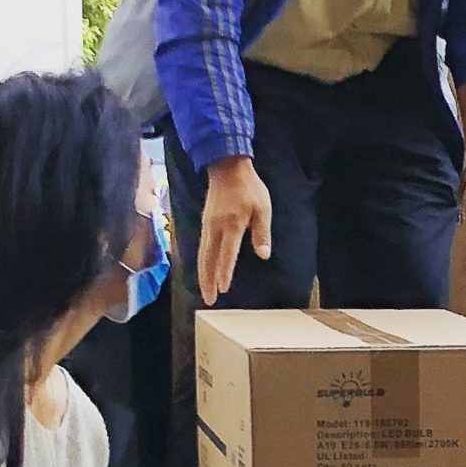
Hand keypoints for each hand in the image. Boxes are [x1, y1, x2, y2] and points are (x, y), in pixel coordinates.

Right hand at [198, 156, 272, 304]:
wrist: (227, 166)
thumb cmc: (249, 188)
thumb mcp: (263, 208)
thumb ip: (262, 233)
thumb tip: (263, 255)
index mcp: (233, 224)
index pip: (227, 253)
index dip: (225, 272)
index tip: (223, 289)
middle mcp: (216, 227)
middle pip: (209, 259)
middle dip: (208, 280)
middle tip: (209, 299)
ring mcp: (208, 225)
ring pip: (203, 254)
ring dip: (203, 274)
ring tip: (205, 290)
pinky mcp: (205, 222)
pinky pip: (202, 247)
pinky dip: (202, 262)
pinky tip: (204, 270)